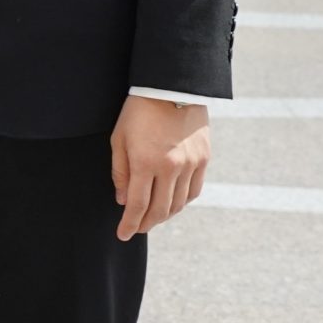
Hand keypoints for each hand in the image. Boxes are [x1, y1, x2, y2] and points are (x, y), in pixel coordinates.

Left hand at [110, 94, 210, 240]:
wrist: (171, 87)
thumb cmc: (138, 112)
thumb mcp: (119, 139)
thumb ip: (121, 173)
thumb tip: (123, 201)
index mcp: (146, 163)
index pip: (137, 205)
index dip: (130, 224)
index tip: (123, 235)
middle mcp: (171, 167)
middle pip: (160, 209)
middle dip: (146, 224)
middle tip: (137, 229)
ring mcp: (191, 164)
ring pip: (179, 203)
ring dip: (164, 216)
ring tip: (152, 218)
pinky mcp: (203, 159)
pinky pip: (194, 190)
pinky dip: (182, 202)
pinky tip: (172, 204)